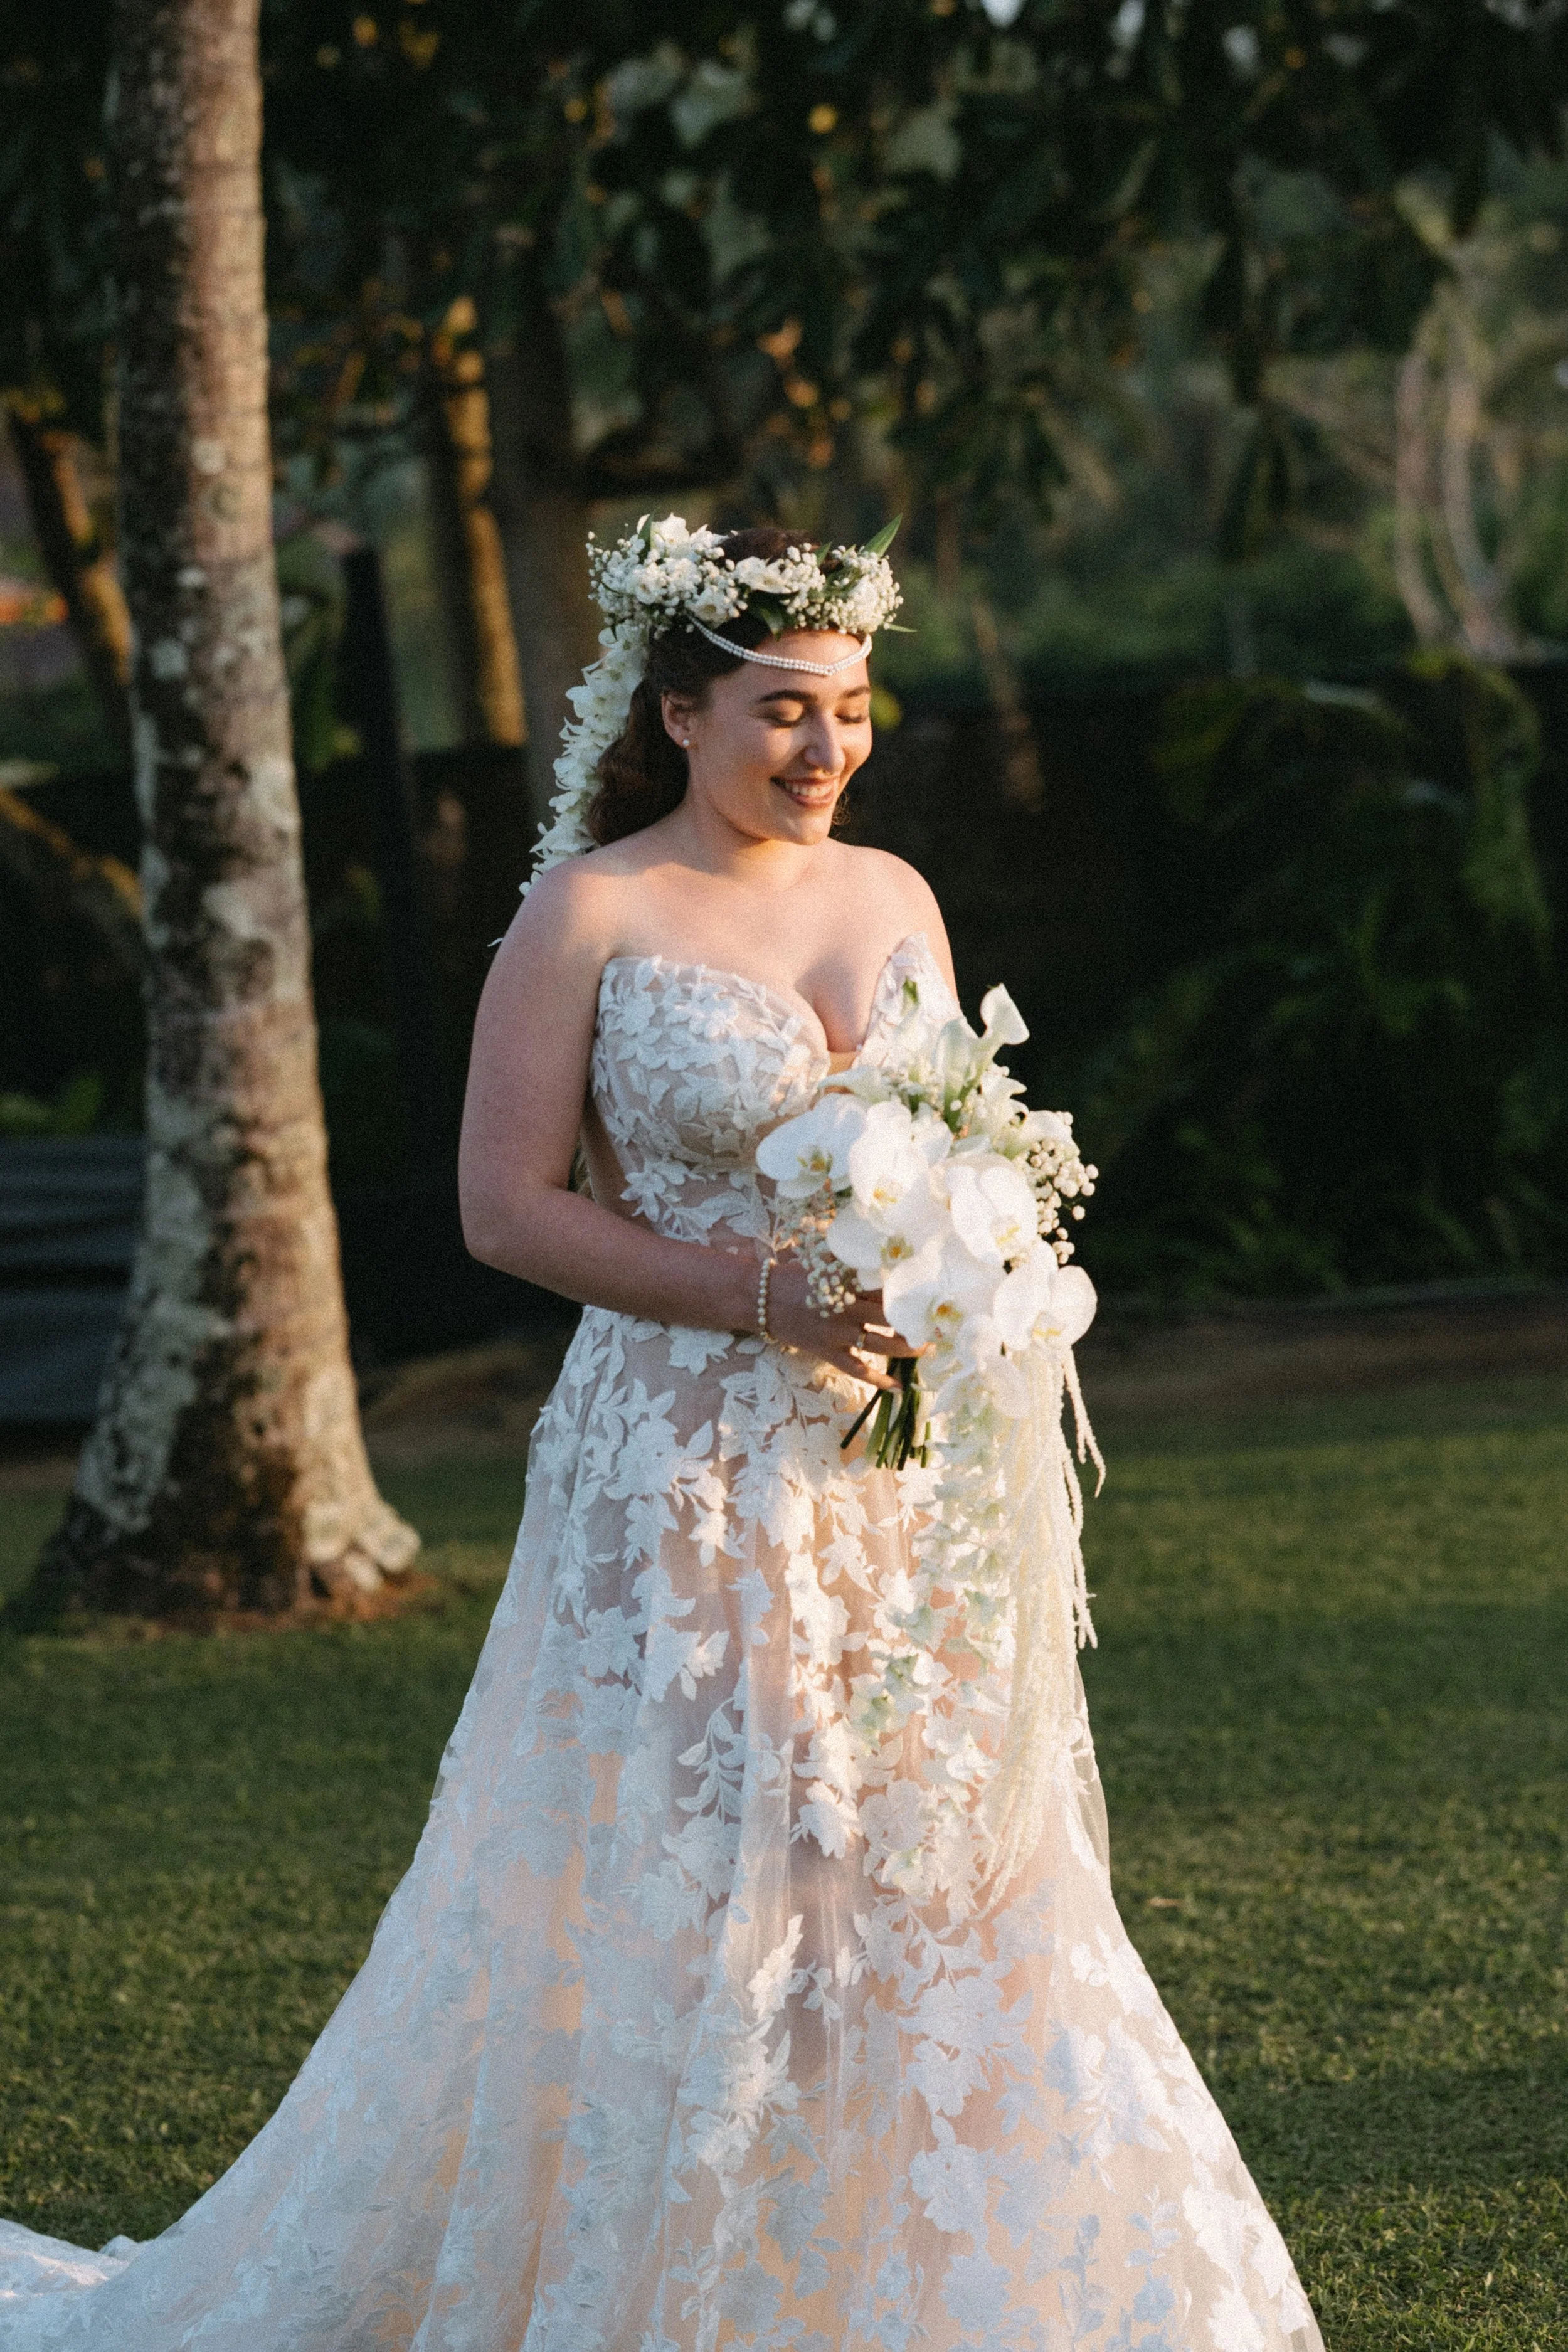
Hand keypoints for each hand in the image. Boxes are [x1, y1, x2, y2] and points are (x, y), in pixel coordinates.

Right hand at [762, 1254, 925, 1388]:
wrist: (762, 1298)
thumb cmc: (795, 1275)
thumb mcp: (824, 1260)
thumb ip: (852, 1258)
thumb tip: (882, 1245)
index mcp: (847, 1282)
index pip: (887, 1286)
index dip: (912, 1289)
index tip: (934, 1290)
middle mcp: (847, 1309)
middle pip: (891, 1317)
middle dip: (917, 1320)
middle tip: (939, 1321)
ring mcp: (838, 1334)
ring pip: (881, 1344)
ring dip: (907, 1348)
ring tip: (927, 1348)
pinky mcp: (828, 1352)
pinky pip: (857, 1369)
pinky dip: (878, 1379)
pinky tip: (898, 1386)